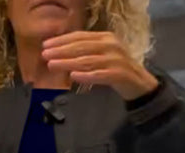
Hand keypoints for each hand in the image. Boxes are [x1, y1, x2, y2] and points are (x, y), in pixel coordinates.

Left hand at [42, 31, 157, 100]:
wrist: (140, 83)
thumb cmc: (117, 70)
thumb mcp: (102, 56)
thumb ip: (86, 53)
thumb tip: (62, 55)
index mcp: (105, 37)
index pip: (80, 37)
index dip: (62, 41)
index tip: (46, 46)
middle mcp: (110, 45)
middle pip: (81, 47)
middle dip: (61, 51)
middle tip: (45, 55)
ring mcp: (115, 59)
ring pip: (87, 60)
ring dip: (68, 63)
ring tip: (53, 65)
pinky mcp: (119, 74)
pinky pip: (99, 75)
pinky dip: (85, 76)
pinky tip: (73, 76)